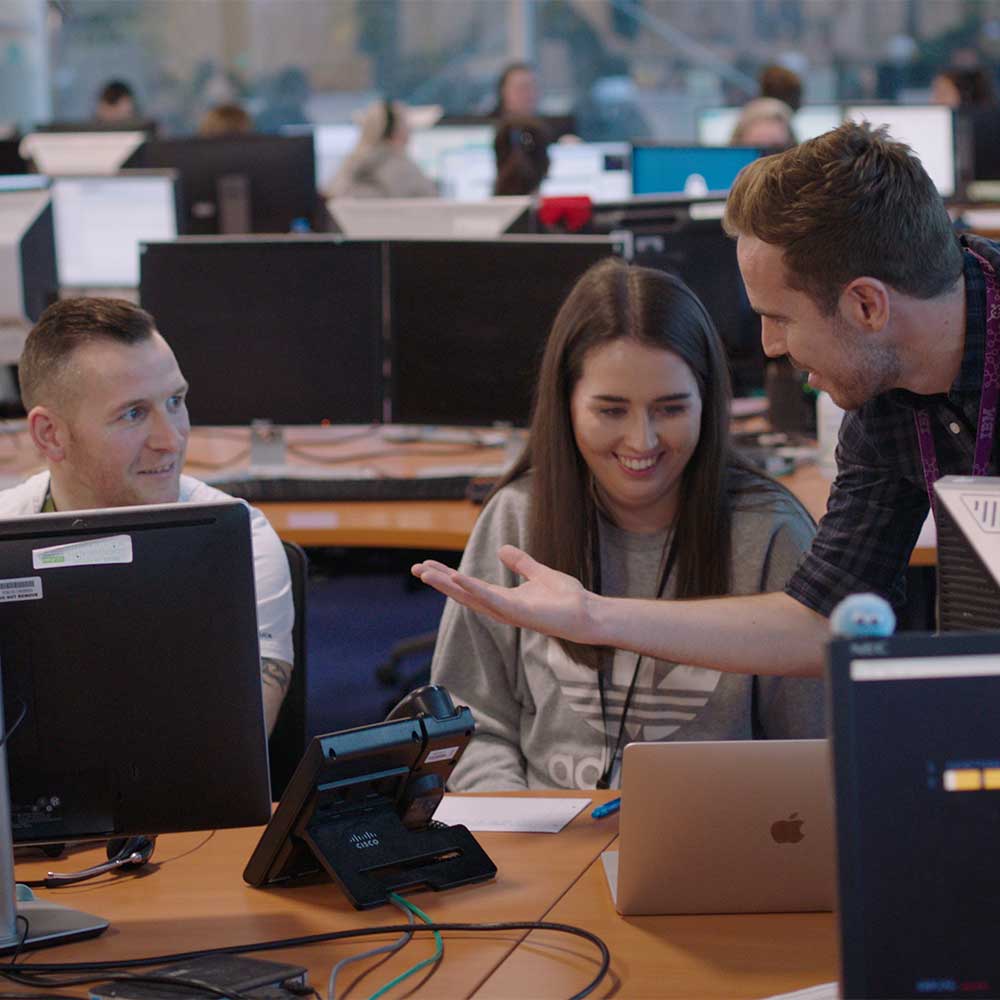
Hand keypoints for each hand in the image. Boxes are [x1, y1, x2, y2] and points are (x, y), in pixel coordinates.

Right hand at [411, 544, 599, 643]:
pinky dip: (472, 588)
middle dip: (439, 581)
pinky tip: (456, 577)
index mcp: (504, 599)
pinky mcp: (517, 612)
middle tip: (415, 568)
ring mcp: (507, 611)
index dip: (448, 576)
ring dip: (447, 584)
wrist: (588, 613)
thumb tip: (502, 549)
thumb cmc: (568, 599)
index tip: (428, 565)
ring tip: (425, 572)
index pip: (469, 586)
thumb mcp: (539, 573)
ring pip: (469, 597)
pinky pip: (490, 598)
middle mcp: (500, 607)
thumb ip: (521, 563)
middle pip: (462, 593)